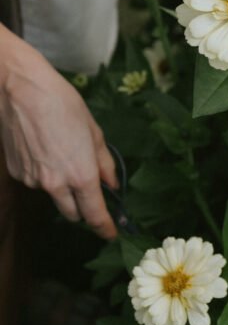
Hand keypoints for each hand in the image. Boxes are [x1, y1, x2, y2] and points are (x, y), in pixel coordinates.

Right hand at [0, 26, 117, 239]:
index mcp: (81, 174)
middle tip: (89, 189)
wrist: (22, 91)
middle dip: (83, 208)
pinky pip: (35, 182)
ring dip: (61, 186)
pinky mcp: (17, 173)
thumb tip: (112, 184)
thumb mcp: (94, 131)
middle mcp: (56, 184)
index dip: (105, 227)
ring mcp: (33, 181)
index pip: (95, 214)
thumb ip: (104, 162)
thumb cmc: (62, 104)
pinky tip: (42, 148)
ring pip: (53, 196)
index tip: (111, 233)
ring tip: (61, 153)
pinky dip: (43, 174)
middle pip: (73, 213)